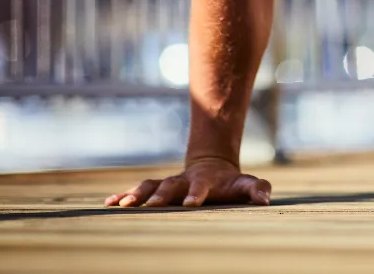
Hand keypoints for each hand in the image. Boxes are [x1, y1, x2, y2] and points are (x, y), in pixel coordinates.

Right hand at [104, 156, 271, 207]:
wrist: (212, 166)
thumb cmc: (230, 183)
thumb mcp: (246, 184)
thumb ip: (257, 189)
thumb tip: (266, 200)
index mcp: (205, 181)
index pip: (201, 187)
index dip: (197, 194)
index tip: (192, 203)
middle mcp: (183, 181)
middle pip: (170, 186)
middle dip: (160, 196)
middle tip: (151, 206)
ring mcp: (168, 183)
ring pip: (150, 186)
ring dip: (136, 194)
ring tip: (121, 205)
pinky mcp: (156, 188)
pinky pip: (138, 191)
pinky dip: (122, 195)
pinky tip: (107, 204)